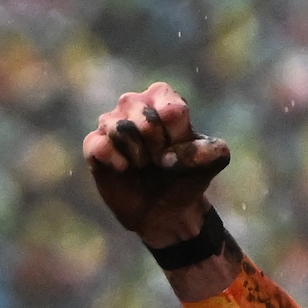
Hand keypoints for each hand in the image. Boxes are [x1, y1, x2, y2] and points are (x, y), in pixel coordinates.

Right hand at [79, 81, 233, 250]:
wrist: (164, 211)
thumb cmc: (186, 177)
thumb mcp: (212, 163)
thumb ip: (213, 151)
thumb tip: (170, 157)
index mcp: (163, 96)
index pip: (171, 111)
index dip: (178, 140)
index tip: (178, 150)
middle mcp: (134, 102)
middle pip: (145, 121)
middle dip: (157, 149)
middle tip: (159, 160)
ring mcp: (110, 122)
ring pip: (120, 130)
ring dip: (138, 157)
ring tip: (142, 164)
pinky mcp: (93, 144)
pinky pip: (100, 146)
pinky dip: (117, 163)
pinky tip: (123, 169)